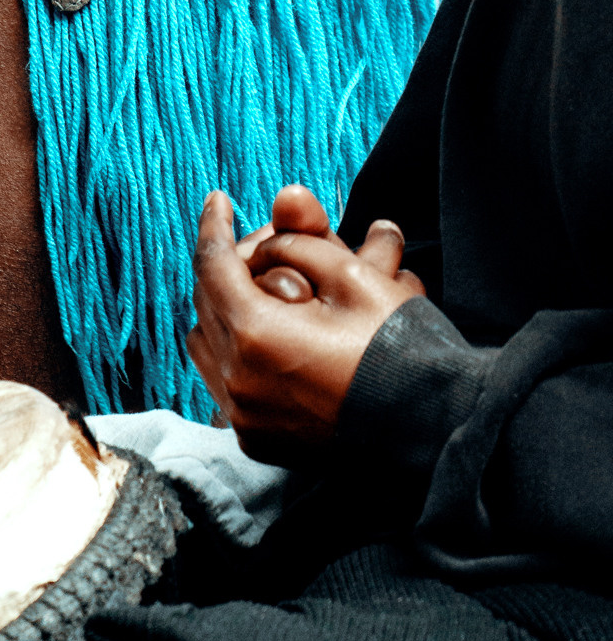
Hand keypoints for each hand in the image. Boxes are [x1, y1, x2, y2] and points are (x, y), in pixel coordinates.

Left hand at [187, 184, 425, 450]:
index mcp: (256, 335)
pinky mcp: (260, 441)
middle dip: (224, 266)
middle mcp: (240, 381)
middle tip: (254, 245)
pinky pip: (225, 384)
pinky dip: (234, 352)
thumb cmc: (399, 352)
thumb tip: (267, 242)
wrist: (434, 433)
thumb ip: (299, 243)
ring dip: (222, 310)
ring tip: (254, 287)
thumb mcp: (354, 277)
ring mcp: (247, 417)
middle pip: (206, 303)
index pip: (214, 263)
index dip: (214, 224)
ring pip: (206, 345)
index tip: (217, 199)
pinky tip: (263, 334)